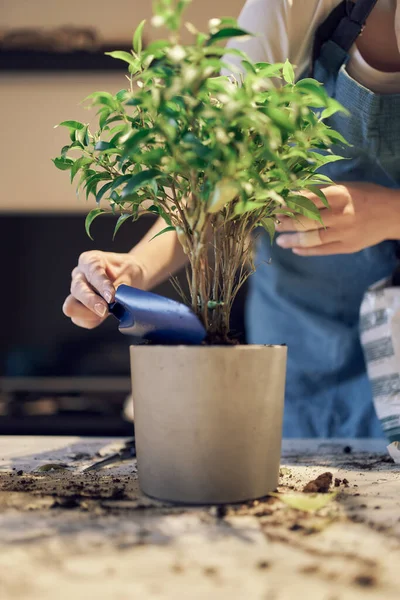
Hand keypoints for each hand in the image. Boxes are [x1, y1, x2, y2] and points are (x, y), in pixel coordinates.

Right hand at [63, 251, 145, 328]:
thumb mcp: (130, 272)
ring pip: (71, 306)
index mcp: (90, 260)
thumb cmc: (127, 271)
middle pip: (77, 289)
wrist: (129, 278)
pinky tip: (102, 317)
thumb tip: (117, 299)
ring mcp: (77, 292)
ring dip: (88, 313)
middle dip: (90, 301)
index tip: (111, 297)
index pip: (93, 272)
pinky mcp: (79, 307)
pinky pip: (78, 319)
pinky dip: (90, 320)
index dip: (101, 286)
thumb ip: (122, 285)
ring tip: (106, 313)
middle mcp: (79, 275)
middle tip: (105, 310)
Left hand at [275, 183, 398, 255]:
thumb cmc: (366, 196)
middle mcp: (341, 214)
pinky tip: (295, 249)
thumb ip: (322, 191)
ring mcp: (345, 232)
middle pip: (307, 220)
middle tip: (274, 223)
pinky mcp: (348, 246)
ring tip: (280, 240)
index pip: (308, 200)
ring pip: (312, 237)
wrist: (393, 214)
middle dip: (287, 222)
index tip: (275, 205)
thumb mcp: (345, 187)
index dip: (289, 204)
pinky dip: (307, 251)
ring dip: (293, 239)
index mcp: (340, 195)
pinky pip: (323, 250)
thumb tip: (294, 194)